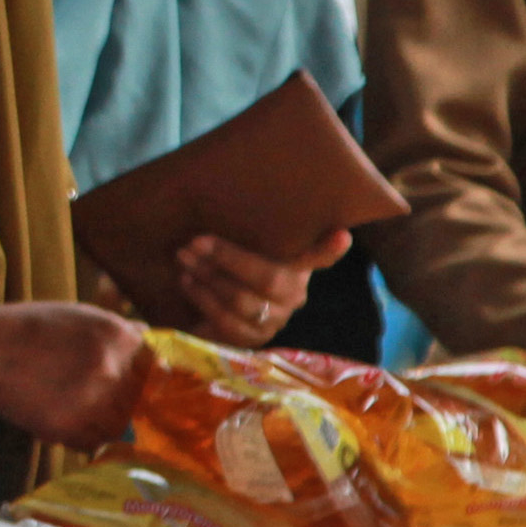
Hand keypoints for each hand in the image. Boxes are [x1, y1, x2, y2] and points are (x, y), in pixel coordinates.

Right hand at [0, 302, 149, 446]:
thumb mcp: (81, 315)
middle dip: (126, 403)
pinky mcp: (70, 428)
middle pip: (141, 402)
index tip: (142, 387)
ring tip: (79, 409)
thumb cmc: (32, 329)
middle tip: (102, 401)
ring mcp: (93, 402)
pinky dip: (83, 437)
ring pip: (120, 427)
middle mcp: (112, 370)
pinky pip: (93, 443)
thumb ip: (120, 330)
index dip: (151, 380)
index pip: (158, 369)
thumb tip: (151, 340)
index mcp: (119, 337)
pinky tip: (64, 418)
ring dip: (106, 424)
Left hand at [172, 231, 349, 349]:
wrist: (205, 301)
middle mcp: (294, 294)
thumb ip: (248, 228)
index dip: (329, 249)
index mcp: (298, 265)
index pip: (319, 257)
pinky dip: (202, 299)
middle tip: (193, 242)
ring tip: (183, 259)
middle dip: (226, 259)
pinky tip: (186, 282)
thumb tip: (239, 186)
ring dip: (207, 278)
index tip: (342, 236)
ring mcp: (275, 320)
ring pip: (242, 301)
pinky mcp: (252, 339)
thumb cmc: (227, 260)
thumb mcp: (238, 240)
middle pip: (267, 279)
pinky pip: (227, 323)